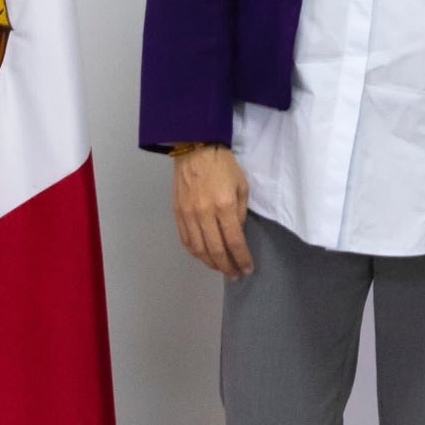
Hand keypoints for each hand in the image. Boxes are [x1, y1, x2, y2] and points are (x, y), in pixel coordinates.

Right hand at [171, 144, 254, 278]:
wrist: (195, 148)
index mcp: (224, 206)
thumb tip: (236, 234)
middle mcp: (204, 213)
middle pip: (216, 250)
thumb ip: (240, 213)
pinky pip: (185, 240)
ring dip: (210, 263)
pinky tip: (204, 256)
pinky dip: (195, 253)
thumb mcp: (241, 186)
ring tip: (220, 268)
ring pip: (198, 249)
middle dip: (227, 266)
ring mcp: (188, 214)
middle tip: (234, 275)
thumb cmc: (223, 165)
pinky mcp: (177, 213)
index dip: (242, 259)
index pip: (234, 241)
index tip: (247, 269)